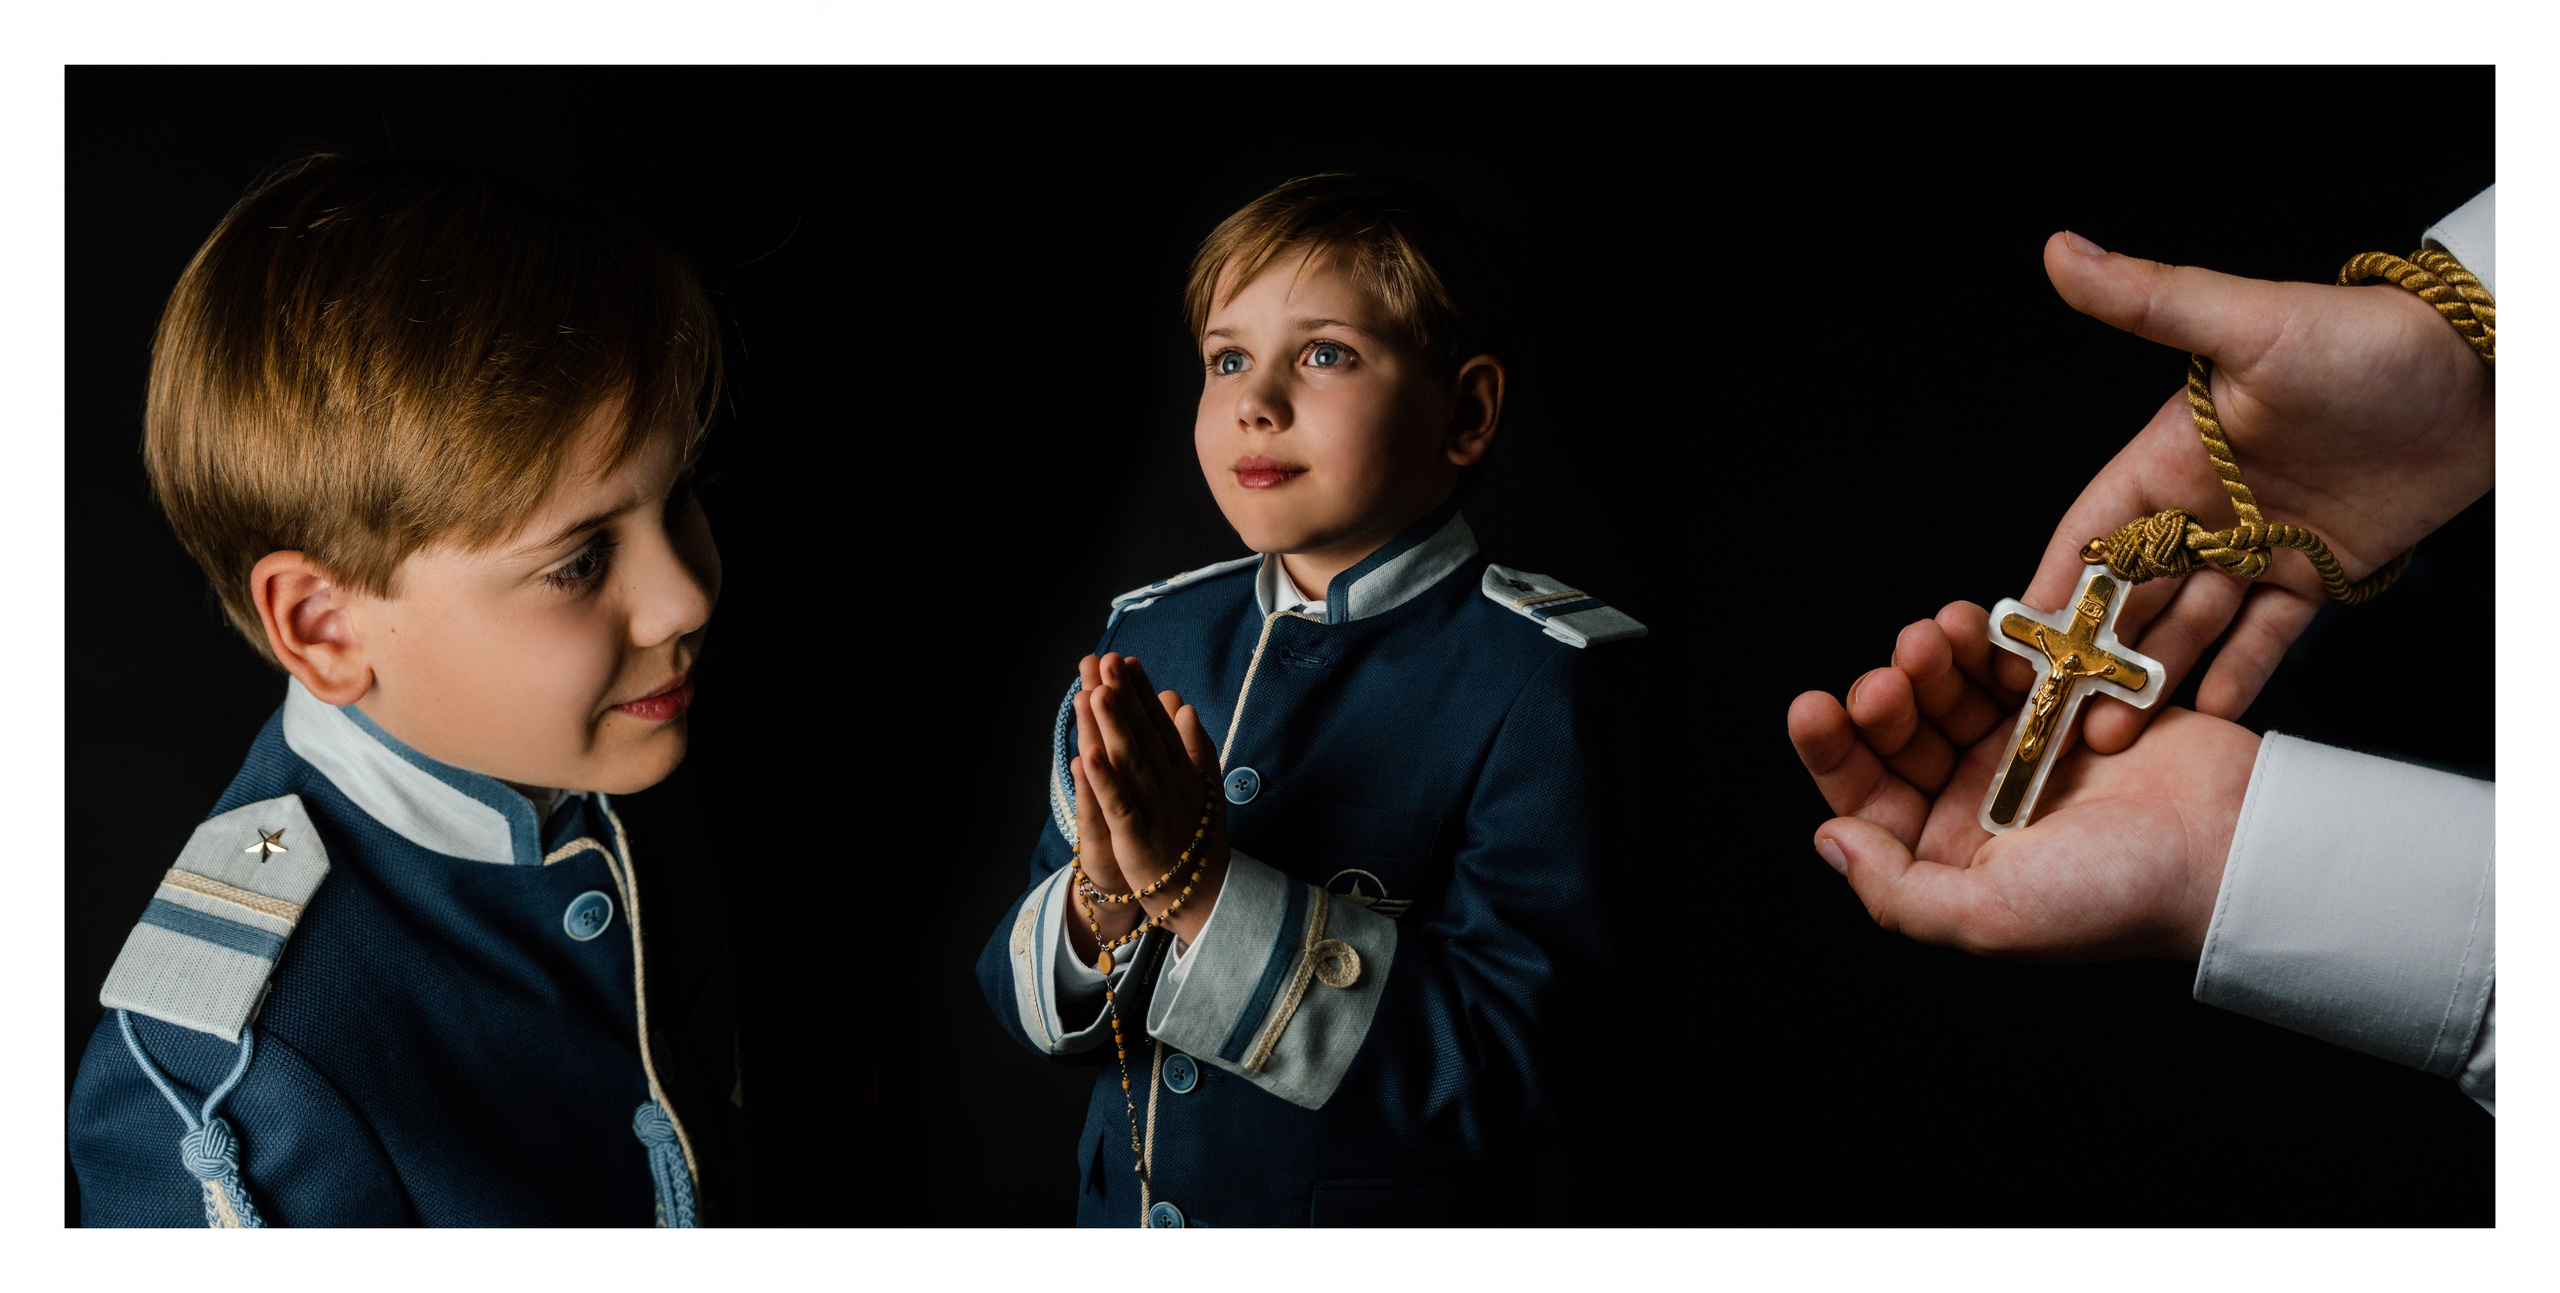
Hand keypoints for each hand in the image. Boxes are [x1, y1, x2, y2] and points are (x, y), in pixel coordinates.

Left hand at [1077, 653, 1228, 945]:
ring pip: (1131, 763)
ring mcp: (1156, 811)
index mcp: (1184, 772)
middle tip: (1108, 662)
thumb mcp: (1204, 788)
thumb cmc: (1198, 840)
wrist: (1204, 896)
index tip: (1127, 661)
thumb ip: (1196, 747)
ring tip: (1097, 694)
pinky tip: (1087, 756)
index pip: (1161, 725)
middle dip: (1126, 698)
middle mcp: (1171, 786)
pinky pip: (1119, 806)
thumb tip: (1185, 706)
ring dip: (1114, 728)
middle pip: (1145, 736)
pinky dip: (1103, 781)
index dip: (1143, 693)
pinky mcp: (1138, 838)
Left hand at [1787, 601, 2261, 960]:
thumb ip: (1897, 891)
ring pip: (1949, 692)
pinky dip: (1989, 644)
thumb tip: (1829, 838)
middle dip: (1887, 695)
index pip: (1865, 798)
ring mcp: (2021, 754)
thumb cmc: (2116, 895)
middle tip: (1895, 670)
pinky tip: (1980, 628)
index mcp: (1948, 859)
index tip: (1814, 707)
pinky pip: (2011, 664)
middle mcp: (1976, 806)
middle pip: (1902, 737)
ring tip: (1939, 634)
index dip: (1833, 752)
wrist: (2233, 848)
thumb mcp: (1991, 917)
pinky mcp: (2068, 707)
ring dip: (1933, 659)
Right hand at [2014, 232, 2493, 753]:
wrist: (2484, 372)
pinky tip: (2204, 712)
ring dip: (2155, 674)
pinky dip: (2237, 671)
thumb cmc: (2364, 339)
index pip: (2091, 534)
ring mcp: (2261, 540)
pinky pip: (2266, 633)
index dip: (2052, 586)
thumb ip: (2149, 298)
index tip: (2016, 641)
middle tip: (2066, 714)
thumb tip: (2059, 251)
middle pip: (2134, 593)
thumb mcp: (2247, 321)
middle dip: (2096, 653)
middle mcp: (2206, 504)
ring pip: (2193, 622)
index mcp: (2169, 455)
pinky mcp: (2318, 570)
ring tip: (2124, 731)